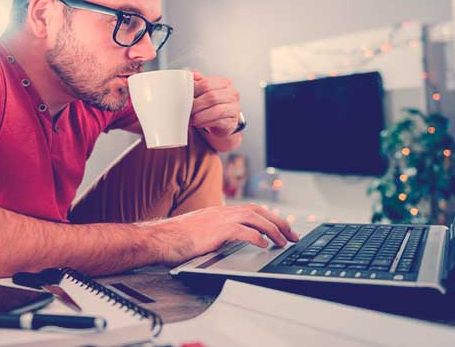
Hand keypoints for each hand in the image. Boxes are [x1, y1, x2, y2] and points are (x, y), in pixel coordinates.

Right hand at [144, 204, 300, 265]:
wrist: (162, 238)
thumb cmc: (176, 237)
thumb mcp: (201, 231)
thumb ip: (215, 231)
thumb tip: (227, 239)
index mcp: (220, 212)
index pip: (251, 209)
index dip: (269, 217)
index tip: (281, 227)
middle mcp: (222, 212)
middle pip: (258, 211)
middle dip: (279, 222)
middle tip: (292, 234)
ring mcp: (220, 219)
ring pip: (255, 218)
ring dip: (273, 229)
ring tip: (284, 241)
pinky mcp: (217, 230)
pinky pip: (244, 231)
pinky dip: (257, 237)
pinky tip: (264, 245)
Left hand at [191, 71, 241, 136]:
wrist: (221, 123)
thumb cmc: (211, 105)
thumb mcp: (204, 91)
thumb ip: (197, 82)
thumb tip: (190, 75)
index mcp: (224, 83)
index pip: (207, 83)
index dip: (193, 91)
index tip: (184, 97)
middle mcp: (232, 94)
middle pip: (211, 96)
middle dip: (196, 105)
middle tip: (187, 110)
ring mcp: (235, 108)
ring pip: (216, 110)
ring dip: (200, 115)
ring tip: (192, 118)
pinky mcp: (233, 122)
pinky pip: (219, 121)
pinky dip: (206, 123)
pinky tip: (199, 124)